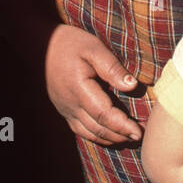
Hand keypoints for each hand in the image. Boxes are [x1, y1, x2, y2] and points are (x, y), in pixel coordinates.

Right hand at [45, 24, 141, 145]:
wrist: (41, 44)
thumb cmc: (70, 43)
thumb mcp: (94, 48)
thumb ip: (112, 68)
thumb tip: (132, 86)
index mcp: (78, 89)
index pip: (103, 114)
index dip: (122, 126)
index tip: (139, 131)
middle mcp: (70, 104)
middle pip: (98, 128)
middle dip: (120, 135)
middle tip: (140, 136)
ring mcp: (65, 109)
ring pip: (89, 133)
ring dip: (110, 138)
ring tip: (129, 138)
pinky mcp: (63, 110)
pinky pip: (81, 130)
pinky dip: (97, 136)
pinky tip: (110, 135)